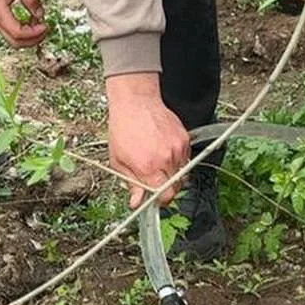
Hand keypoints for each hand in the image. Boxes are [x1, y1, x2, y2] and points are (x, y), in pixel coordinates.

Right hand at [0, 0, 46, 47]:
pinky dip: (22, 31)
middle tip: (45, 29)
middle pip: (16, 42)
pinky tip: (30, 21)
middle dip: (33, 40)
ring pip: (13, 40)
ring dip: (28, 36)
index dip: (34, 33)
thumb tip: (40, 13)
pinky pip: (10, 32)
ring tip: (39, 23)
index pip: (18, 33)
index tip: (45, 25)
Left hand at [106, 73, 190, 207]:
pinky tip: (164, 154)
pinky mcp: (184, 139)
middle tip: (156, 182)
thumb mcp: (118, 161)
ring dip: (172, 174)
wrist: (136, 103)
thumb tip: (137, 202)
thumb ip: (131, 184)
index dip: (161, 200)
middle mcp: (166, 159)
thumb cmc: (124, 129)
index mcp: (148, 167)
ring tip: (158, 165)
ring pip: (182, 173)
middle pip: (176, 187)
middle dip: (167, 189)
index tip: (156, 199)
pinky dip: (178, 161)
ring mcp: (178, 149)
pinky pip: (186, 159)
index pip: (165, 195)